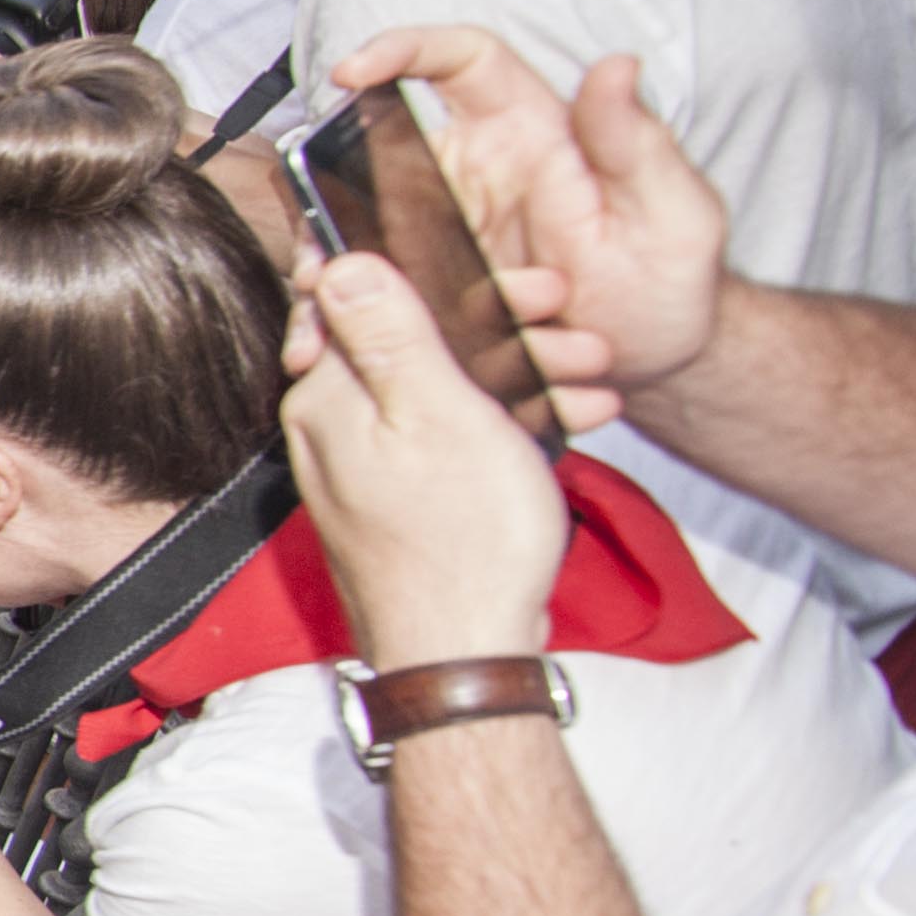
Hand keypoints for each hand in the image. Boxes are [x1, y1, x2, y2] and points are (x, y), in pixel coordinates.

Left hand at [281, 250, 561, 667]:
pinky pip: (462, 433)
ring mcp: (374, 464)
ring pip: (449, 384)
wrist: (467, 654)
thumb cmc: (458, 541)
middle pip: (412, 337)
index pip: (350, 298)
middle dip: (494, 319)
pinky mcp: (412, 495)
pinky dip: (516, 418)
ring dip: (524, 365)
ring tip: (588, 363)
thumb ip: (386, 333)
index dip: (420, 268)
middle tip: (559, 310)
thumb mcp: (433, 412)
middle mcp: (336, 427)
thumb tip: (335, 262)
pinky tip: (575, 411)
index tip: (485, 266)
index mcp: (327, 398)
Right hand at [322, 31, 720, 432]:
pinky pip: (371, 295)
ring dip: (327, 266)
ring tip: (320, 318)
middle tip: (316, 237)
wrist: (657, 364)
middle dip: (323, 183)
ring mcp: (440, 234)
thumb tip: (618, 65)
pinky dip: (340, 324)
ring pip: (357, 226)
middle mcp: (473, 173)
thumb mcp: (677, 213)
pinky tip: (328, 352)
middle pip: (374, 148)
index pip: (460, 62)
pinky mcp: (426, 290)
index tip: (353, 70)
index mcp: (529, 133)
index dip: (404, 49)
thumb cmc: (673, 279)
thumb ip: (638, 144)